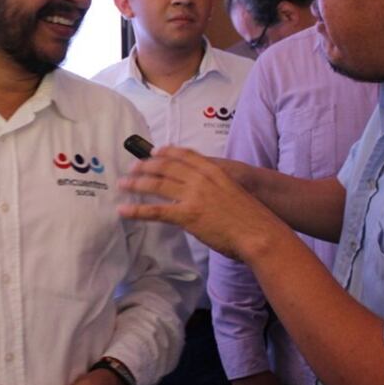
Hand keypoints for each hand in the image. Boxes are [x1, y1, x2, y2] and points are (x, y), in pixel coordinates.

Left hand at [118, 146, 287, 260]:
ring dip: (136, 184)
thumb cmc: (253, 218)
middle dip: (145, 166)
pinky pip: (155, 211)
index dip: (166, 152)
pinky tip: (124, 211)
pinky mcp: (187, 215)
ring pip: (156, 185)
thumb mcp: (235, 192)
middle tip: (132, 168)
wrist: (260, 233)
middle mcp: (200, 178)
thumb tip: (204, 194)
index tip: (154, 152)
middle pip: (165, 166)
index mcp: (213, 170)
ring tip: (123, 185)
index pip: (184, 155)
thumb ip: (217, 187)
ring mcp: (193, 195)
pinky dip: (137, 210)